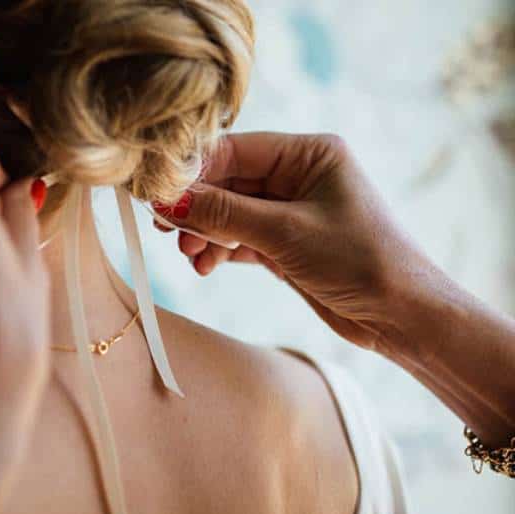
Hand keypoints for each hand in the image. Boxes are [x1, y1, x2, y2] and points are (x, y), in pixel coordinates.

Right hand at [154, 132, 439, 353]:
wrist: (402, 316)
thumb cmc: (360, 260)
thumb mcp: (285, 233)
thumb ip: (223, 214)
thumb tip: (167, 201)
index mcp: (309, 153)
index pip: (234, 150)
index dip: (193, 171)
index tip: (157, 193)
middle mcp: (298, 175)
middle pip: (227, 182)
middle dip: (196, 207)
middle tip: (166, 229)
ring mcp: (290, 210)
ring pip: (229, 213)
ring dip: (205, 233)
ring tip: (190, 254)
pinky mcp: (285, 243)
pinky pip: (239, 238)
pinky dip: (220, 251)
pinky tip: (205, 266)